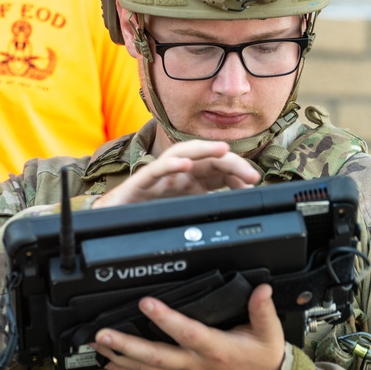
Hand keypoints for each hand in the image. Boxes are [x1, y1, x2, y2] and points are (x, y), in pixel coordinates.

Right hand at [92, 140, 259, 208]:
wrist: (115, 219)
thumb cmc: (150, 213)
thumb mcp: (188, 210)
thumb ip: (210, 205)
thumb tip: (240, 205)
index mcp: (191, 179)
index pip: (219, 168)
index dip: (238, 171)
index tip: (255, 182)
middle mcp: (178, 173)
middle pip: (206, 158)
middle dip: (230, 161)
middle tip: (251, 174)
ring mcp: (160, 175)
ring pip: (182, 153)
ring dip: (203, 149)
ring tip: (223, 151)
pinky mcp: (141, 182)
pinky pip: (155, 170)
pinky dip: (170, 165)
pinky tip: (184, 166)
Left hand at [92, 284, 284, 369]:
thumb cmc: (263, 364)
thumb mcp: (270, 335)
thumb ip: (262, 310)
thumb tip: (261, 288)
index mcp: (216, 350)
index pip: (188, 333)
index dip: (166, 319)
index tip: (146, 303)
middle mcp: (197, 365)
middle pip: (157, 356)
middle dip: (127, 345)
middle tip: (103, 334)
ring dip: (120, 358)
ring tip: (98, 345)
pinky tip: (109, 364)